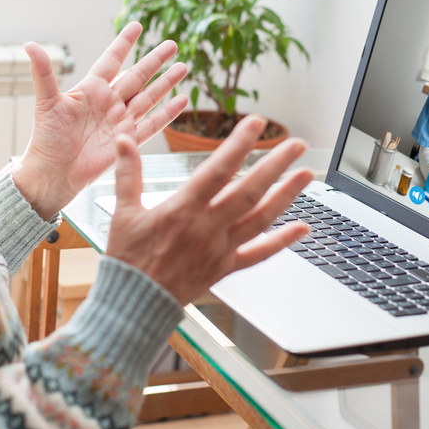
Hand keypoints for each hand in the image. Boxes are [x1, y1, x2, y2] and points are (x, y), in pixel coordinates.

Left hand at [12, 22, 188, 219]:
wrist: (54, 173)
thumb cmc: (46, 138)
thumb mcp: (47, 102)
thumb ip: (44, 73)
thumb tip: (30, 45)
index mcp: (91, 89)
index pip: (112, 60)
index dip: (124, 43)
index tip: (137, 26)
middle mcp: (109, 102)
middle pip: (137, 75)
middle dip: (155, 60)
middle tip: (172, 44)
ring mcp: (120, 121)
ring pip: (149, 96)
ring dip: (166, 82)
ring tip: (183, 66)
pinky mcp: (128, 140)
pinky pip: (152, 124)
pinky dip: (167, 113)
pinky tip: (182, 100)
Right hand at [106, 116, 314, 305]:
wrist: (135, 303)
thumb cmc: (128, 259)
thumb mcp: (122, 212)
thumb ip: (127, 173)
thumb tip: (123, 140)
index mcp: (182, 210)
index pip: (217, 170)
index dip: (239, 145)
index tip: (256, 124)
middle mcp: (206, 228)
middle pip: (248, 192)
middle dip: (275, 165)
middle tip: (296, 144)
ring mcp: (220, 249)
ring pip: (260, 219)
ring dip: (285, 196)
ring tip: (305, 174)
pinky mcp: (225, 268)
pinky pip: (258, 255)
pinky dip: (282, 242)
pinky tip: (302, 228)